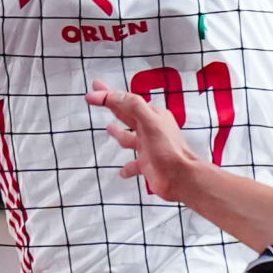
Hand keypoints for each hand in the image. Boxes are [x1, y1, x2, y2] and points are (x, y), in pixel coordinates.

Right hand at [88, 78, 213, 207]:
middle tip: (97, 97)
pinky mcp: (147, 165)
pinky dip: (126, 167)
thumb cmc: (168, 150)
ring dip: (119, 133)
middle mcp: (150, 130)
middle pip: (126, 114)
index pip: (126, 101)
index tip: (91, 94)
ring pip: (129, 138)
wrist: (181, 178)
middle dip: (111, 105)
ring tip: (109, 128)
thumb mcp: (150, 122)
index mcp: (152, 116)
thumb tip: (114, 95)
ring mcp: (148, 148)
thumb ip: (133, 106)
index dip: (108, 96)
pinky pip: (133, 165)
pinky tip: (121, 171)